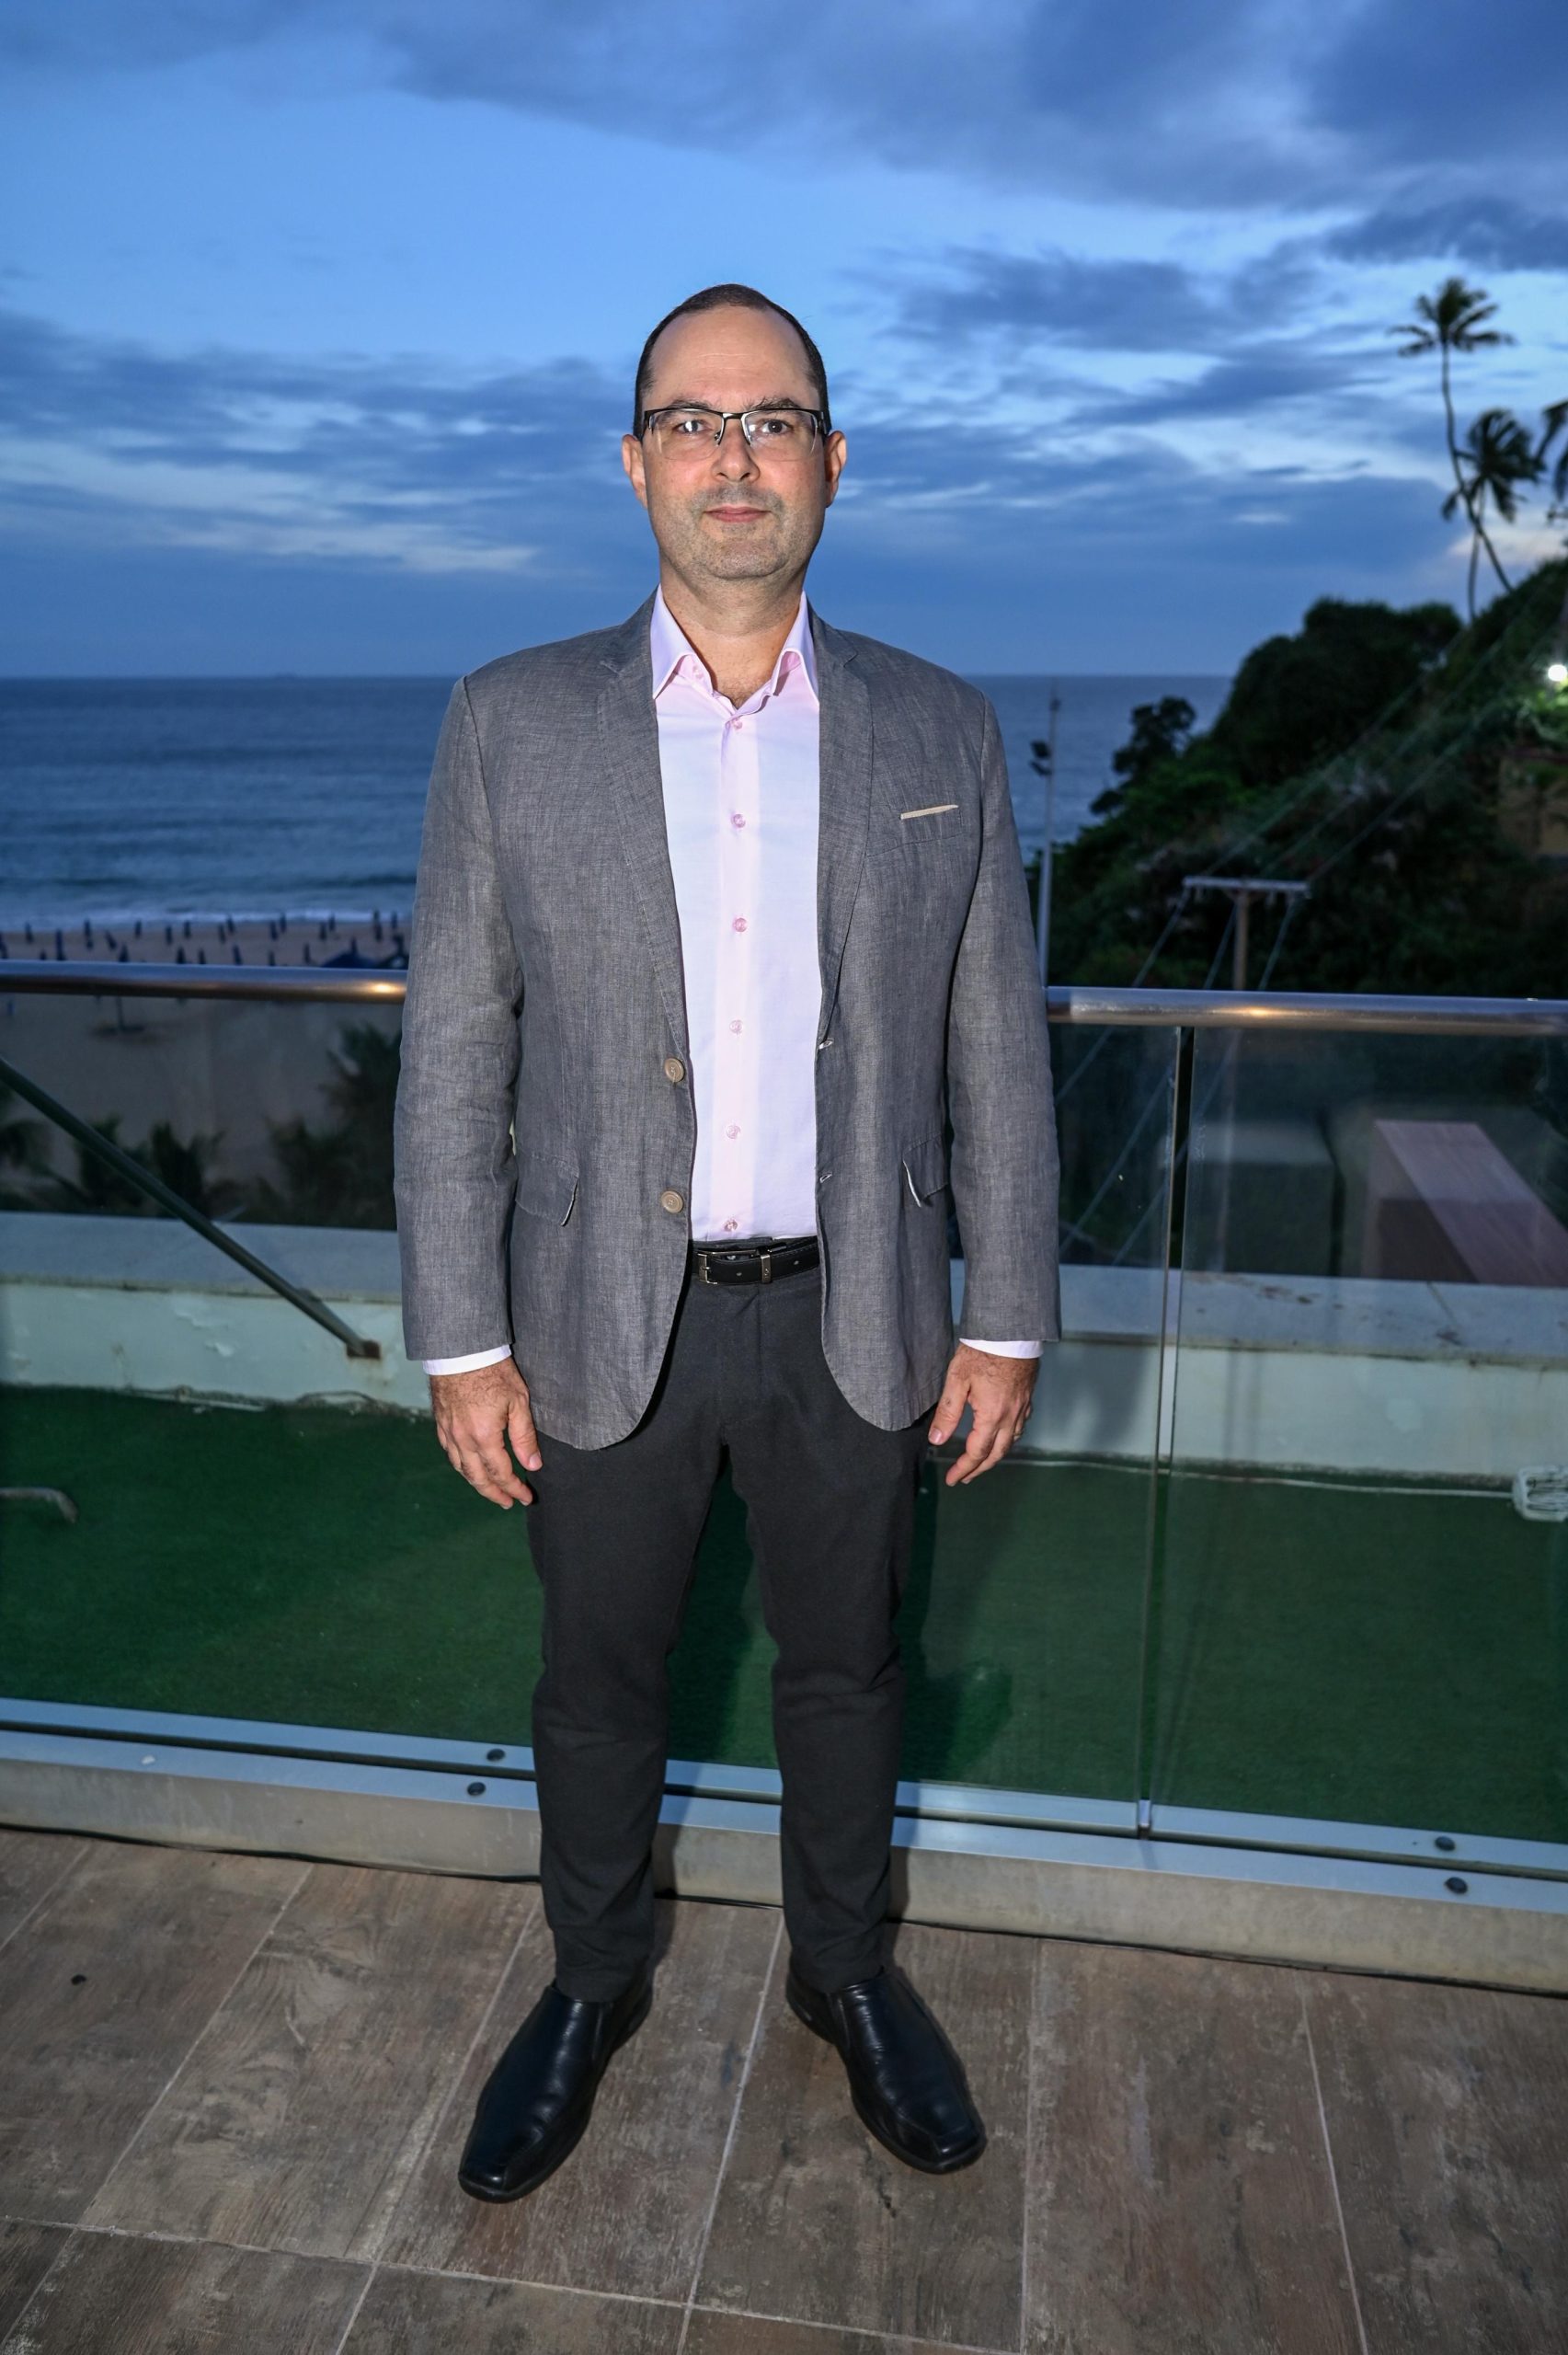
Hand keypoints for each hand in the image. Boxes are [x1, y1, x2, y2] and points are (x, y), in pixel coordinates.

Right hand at [429, 1355, 541, 1507]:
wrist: (460, 1350)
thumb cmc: (492, 1371)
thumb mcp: (518, 1401)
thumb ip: (524, 1436)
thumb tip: (533, 1465)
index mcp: (484, 1436)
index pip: (501, 1473)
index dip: (514, 1488)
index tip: (526, 1497)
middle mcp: (462, 1440)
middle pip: (478, 1478)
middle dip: (495, 1494)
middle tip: (508, 1502)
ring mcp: (448, 1432)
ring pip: (461, 1468)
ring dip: (477, 1483)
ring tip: (490, 1489)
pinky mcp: (440, 1423)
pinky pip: (449, 1453)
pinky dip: (461, 1466)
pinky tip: (468, 1466)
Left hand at [927, 1343, 1035, 1487]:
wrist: (1012, 1332)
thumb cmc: (983, 1352)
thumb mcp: (957, 1380)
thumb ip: (948, 1412)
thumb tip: (937, 1440)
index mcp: (992, 1416)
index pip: (976, 1453)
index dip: (963, 1469)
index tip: (952, 1479)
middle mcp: (1011, 1417)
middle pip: (996, 1454)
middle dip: (979, 1469)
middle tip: (965, 1478)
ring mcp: (1022, 1408)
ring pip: (1011, 1443)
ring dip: (995, 1457)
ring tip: (981, 1462)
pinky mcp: (1027, 1399)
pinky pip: (1020, 1428)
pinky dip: (1008, 1440)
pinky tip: (1001, 1437)